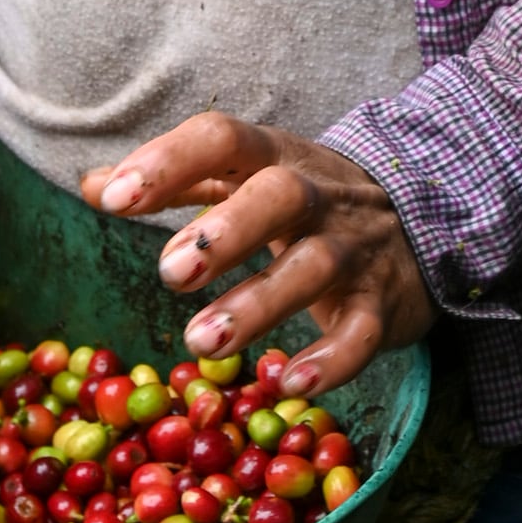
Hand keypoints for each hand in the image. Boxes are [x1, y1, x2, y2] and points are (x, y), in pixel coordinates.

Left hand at [82, 113, 431, 396]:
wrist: (427, 217)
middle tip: (169, 272)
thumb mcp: (246, 178)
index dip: (168, 161)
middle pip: (280, 195)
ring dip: (259, 304)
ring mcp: (356, 248)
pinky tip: (289, 384)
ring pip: (316, 267)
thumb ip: (177, 180)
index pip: (222, 138)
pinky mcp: (384, 304)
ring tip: (201, 341)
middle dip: (227, 231)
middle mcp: (318, 194)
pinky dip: (331, 360)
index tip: (113, 199)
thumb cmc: (308, 202)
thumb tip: (93, 184)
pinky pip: (364, 331)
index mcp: (274, 157)